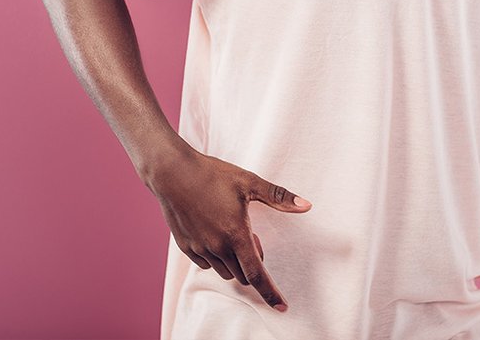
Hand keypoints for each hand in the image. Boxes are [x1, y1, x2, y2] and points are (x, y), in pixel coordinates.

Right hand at [146, 147, 311, 311]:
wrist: (172, 173)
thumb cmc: (212, 175)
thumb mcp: (249, 182)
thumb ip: (279, 197)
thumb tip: (306, 206)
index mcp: (235, 234)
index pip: (257, 273)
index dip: (270, 292)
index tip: (282, 307)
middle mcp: (216, 247)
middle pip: (242, 274)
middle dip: (253, 263)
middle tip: (253, 236)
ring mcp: (199, 249)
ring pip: (225, 270)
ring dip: (235, 260)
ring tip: (234, 231)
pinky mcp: (185, 247)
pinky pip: (207, 264)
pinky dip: (218, 257)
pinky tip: (216, 234)